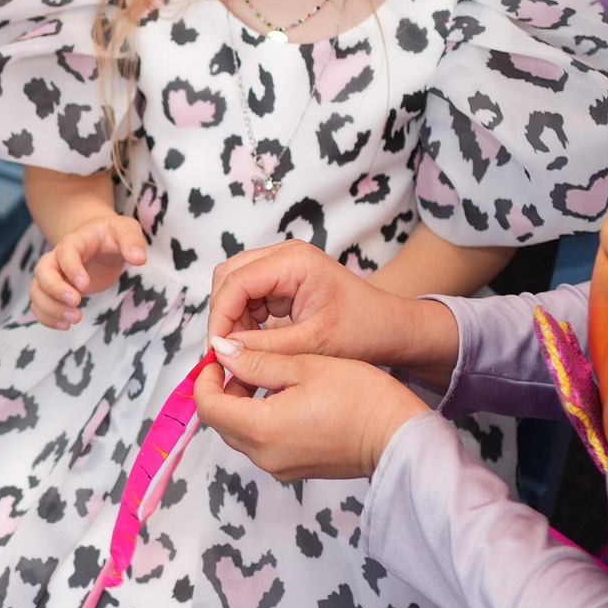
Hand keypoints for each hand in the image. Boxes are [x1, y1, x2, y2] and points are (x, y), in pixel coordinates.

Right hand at [31, 213, 148, 328]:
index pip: (65, 252)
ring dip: (50, 308)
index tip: (85, 286)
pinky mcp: (54, 291)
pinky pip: (39, 305)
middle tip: (77, 303)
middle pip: (42, 272)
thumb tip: (139, 259)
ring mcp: (53, 275)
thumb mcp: (126, 230)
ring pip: (37, 291)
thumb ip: (132, 241)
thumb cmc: (112, 236)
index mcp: (75, 241)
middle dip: (55, 290)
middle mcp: (57, 258)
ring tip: (74, 319)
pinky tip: (65, 326)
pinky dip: (46, 317)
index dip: (71, 269)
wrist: (99, 241)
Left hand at [191, 341, 429, 481]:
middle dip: (222, 390)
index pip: (208, 406)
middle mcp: (263, 455)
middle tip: (241, 360)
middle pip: (221, 422)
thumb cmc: (359, 397)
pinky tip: (282, 397)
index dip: (204, 378)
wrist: (399, 436)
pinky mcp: (294, 469)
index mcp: (261, 429)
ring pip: (240, 433)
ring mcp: (279, 467)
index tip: (218, 355)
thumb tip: (221, 351)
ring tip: (265, 374)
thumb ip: (257, 361)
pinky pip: (261, 444)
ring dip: (241, 405)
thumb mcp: (304, 366)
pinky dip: (259, 419)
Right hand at [207, 241, 457, 376]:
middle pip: (229, 276)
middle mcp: (285, 255)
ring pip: (234, 285)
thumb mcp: (314, 345)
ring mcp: (283, 265)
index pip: (236, 281)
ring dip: (232, 318)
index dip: (220, 317)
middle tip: (224, 353)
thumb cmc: (365, 331)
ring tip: (242, 351)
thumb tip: (222, 350)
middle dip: (223, 315)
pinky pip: (249, 295)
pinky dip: (244, 320)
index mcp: (295, 262)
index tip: (215, 351)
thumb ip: (265, 347)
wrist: (392, 329)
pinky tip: (253, 344)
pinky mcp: (282, 280)